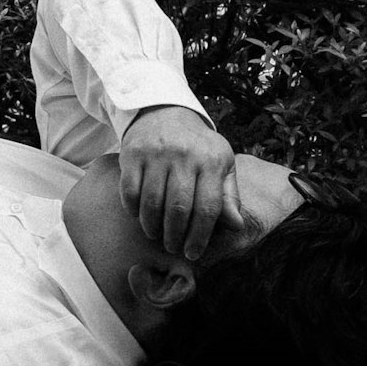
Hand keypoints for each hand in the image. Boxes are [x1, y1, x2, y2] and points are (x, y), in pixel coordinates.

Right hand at [118, 105, 246, 259]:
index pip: (208, 207)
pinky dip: (133, 209)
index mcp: (211, 161)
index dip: (200, 235)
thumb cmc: (197, 147)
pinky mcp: (132, 154)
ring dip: (152, 226)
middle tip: (173, 247)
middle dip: (175, 236)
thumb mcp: (221, 164)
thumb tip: (236, 225)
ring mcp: (157, 154)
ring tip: (156, 235)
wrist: (164, 113)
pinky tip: (139, 216)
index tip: (193, 252)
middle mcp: (185, 156)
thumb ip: (229, 195)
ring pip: (152, 202)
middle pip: (179, 208)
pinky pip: (130, 191)